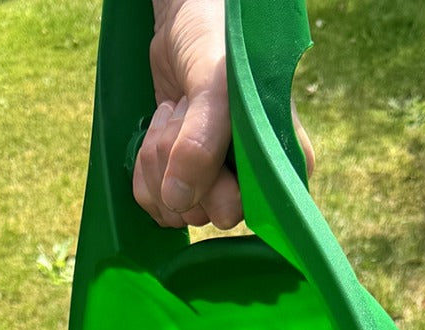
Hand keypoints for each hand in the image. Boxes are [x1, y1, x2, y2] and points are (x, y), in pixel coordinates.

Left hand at [133, 0, 314, 229]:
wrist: (184, 18)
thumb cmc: (216, 40)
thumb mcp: (215, 83)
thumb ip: (202, 142)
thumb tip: (179, 201)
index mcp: (280, 161)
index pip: (247, 209)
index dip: (216, 183)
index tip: (209, 132)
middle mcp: (252, 181)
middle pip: (206, 215)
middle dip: (180, 166)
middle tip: (183, 113)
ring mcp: (215, 184)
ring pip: (176, 211)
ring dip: (157, 163)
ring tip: (172, 112)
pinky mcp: (183, 183)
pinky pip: (156, 205)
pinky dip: (144, 170)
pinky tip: (158, 131)